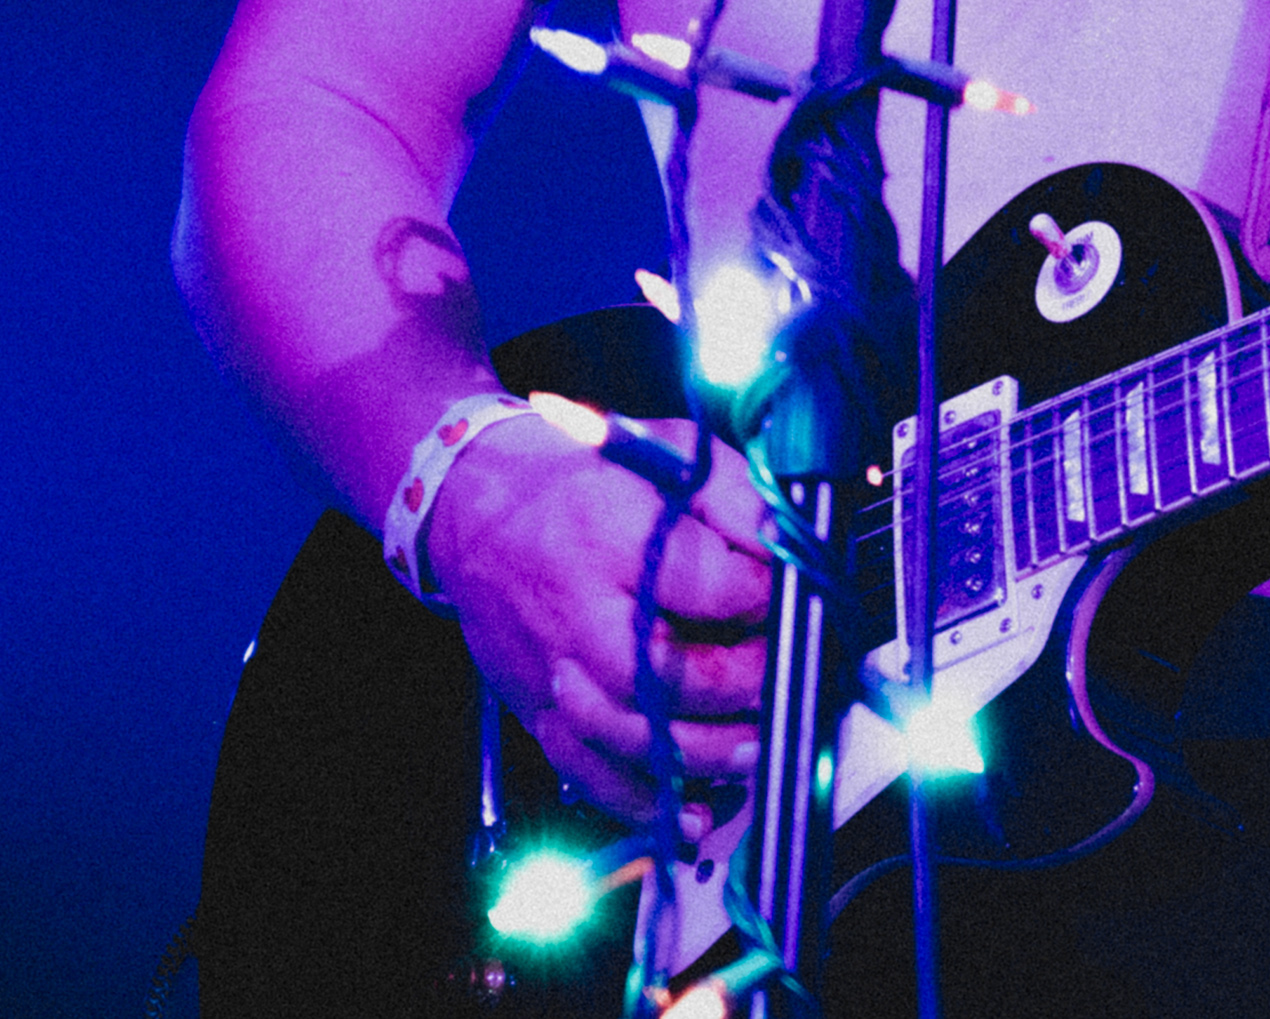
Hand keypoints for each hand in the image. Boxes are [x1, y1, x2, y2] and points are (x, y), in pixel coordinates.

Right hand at [427, 412, 774, 824]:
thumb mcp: (668, 454)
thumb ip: (737, 499)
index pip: (704, 584)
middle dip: (738, 687)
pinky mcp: (536, 708)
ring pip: (627, 735)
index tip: (795, 599)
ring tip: (757, 747)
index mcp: (611, 537)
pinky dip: (642, 802)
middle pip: (661, 674)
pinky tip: (694, 815)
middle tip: (786, 677)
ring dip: (703, 752)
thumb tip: (793, 547)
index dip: (763, 599)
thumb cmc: (580, 480)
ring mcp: (552, 669)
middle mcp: (577, 612)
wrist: (474, 509)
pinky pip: (587, 772)